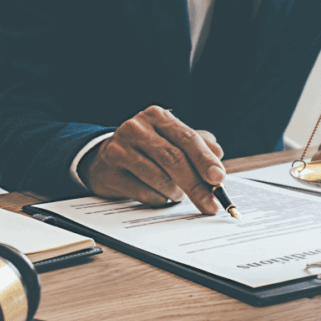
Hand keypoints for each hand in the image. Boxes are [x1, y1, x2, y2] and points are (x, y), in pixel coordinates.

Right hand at [78, 105, 225, 213]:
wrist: (102, 159)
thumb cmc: (144, 150)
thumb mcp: (170, 139)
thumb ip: (196, 144)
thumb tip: (217, 155)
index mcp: (156, 116)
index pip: (187, 138)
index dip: (205, 160)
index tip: (218, 178)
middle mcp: (136, 128)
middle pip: (173, 159)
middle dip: (196, 185)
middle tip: (210, 203)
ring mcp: (119, 150)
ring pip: (159, 178)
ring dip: (175, 193)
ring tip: (178, 194)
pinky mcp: (109, 172)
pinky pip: (143, 193)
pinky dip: (158, 199)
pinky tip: (160, 197)